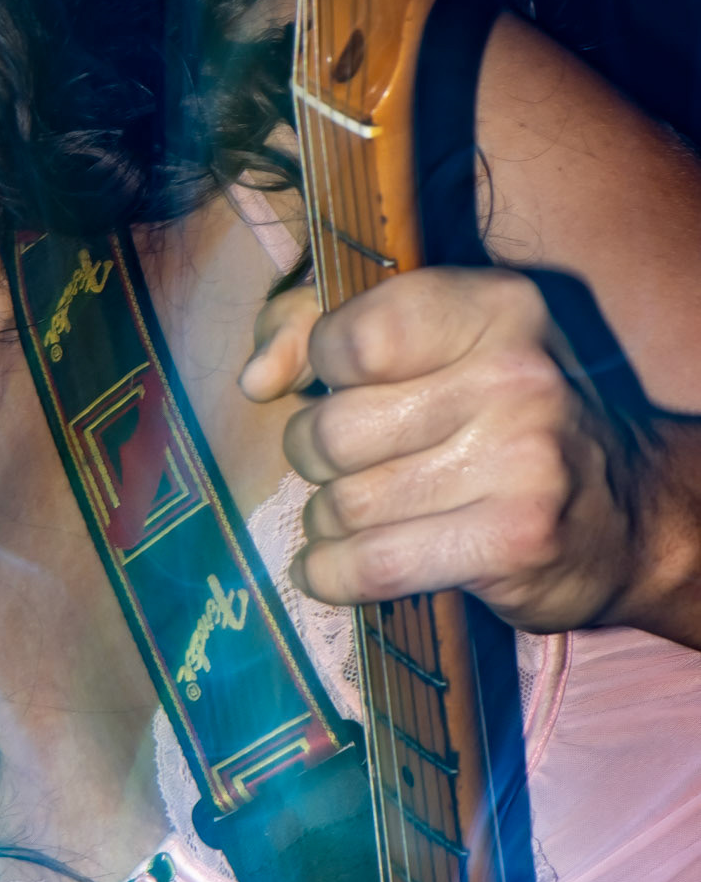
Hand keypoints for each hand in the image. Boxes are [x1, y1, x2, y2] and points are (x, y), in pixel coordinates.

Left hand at [238, 267, 655, 633]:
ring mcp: (522, 461)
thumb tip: (256, 379)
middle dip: (317, 456)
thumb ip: (317, 326)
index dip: (321, 369)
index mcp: (495, 306)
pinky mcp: (514, 542)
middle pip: (332, 430)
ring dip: (330, 520)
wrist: (627, 517)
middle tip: (354, 463)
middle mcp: (516, 374)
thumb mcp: (431, 341)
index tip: (342, 387)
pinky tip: (331, 567)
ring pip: (344, 504)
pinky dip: (331, 574)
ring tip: (364, 513)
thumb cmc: (498, 419)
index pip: (350, 336)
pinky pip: (369, 565)